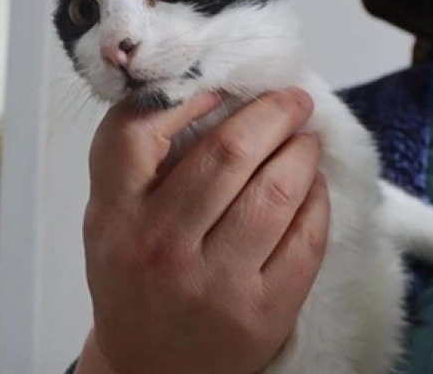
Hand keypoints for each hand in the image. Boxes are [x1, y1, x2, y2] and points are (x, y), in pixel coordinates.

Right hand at [75, 88, 327, 373]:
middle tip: (292, 101)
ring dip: (302, 152)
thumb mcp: (115, 219)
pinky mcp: (263, 311)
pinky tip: (312, 188)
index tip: (222, 87)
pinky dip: (317, 199)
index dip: (185, 96)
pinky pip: (307, 235)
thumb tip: (217, 92)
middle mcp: (161, 248)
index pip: (135, 132)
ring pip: (278, 190)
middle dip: (273, 113)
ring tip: (305, 141)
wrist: (149, 368)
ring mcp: (214, 283)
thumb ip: (145, 163)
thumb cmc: (138, 276)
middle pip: (229, 153)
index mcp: (117, 216)